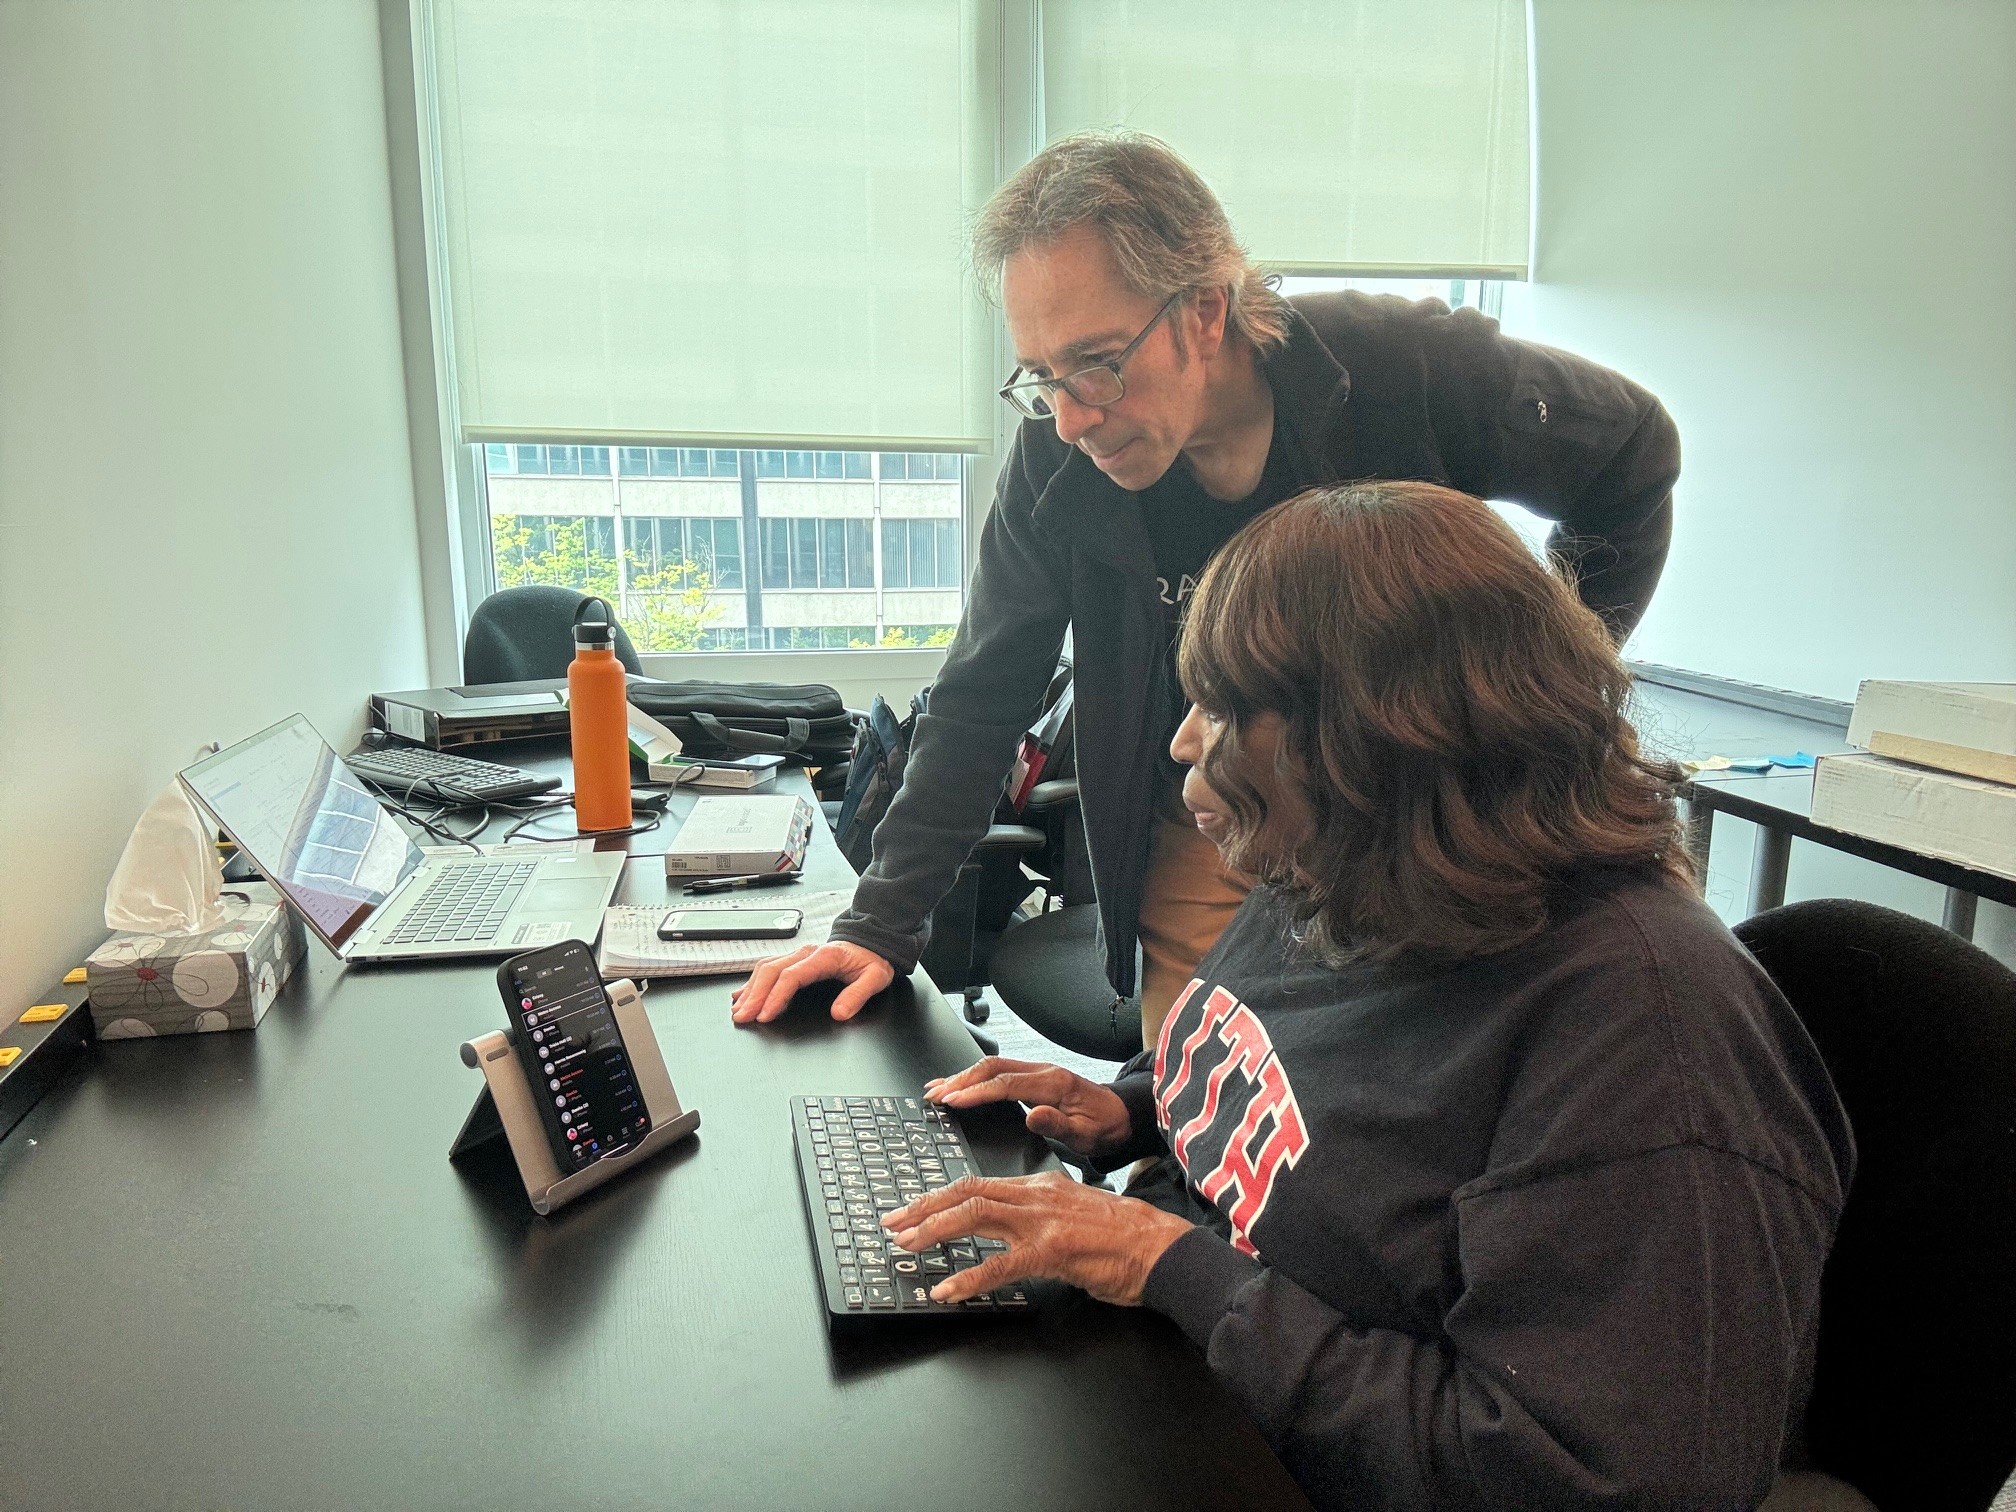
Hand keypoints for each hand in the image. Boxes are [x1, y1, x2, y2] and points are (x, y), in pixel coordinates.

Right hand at [729, 941, 894, 1024]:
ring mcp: (798, 955)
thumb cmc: (871, 960)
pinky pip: (768, 968)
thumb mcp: (875, 977)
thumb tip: (840, 1013)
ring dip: (750, 990)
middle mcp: (806, 953)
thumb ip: (858, 995)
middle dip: (754, 996)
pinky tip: (743, 995)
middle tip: (742, 1017)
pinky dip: (753, 983)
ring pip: (765, 969)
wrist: (871, 943)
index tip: (765, 1015)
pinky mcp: (795, 960)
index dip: (775, 996)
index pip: (791, 976)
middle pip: (771, 971)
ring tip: (739, 1011)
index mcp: (824, 957)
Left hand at [882, 1171, 1191, 1306]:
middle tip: (892, 1223)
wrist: (1162, 1248)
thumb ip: (1041, 1214)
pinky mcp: (1053, 1251)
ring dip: (934, 1230)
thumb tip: (1012, 1226)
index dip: (939, 1197)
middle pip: (967, 1192)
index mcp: (1040, 1186)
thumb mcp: (1075, 1213)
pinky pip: (1000, 1264)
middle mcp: (1037, 1196)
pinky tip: (947, 1289)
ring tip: (906, 1246)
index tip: (911, 1210)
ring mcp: (1043, 1221)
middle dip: (923, 1207)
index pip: (978, 1185)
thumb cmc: (1124, 1238)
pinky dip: (968, 1277)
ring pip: (975, 1214)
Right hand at [925, 1057, 1132, 1158]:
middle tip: (935, 1095)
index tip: (953, 1100)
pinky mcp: (1034, 1078)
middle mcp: (1043, 1072)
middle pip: (993, 1068)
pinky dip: (976, 1078)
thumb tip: (1033, 1115)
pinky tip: (961, 1086)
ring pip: (993, 1067)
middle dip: (961, 1080)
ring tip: (937, 1089)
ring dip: (964, 1077)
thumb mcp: (1087, 1135)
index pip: (1006, 1083)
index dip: (977, 1091)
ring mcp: (1038, 1072)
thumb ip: (1059, 1126)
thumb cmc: (1106, 1127)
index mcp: (1054, 1084)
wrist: (1123, 1116)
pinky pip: (999, 1072)